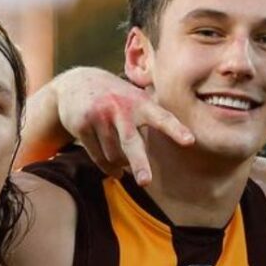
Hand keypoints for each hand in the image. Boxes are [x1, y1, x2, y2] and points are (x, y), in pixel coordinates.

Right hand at [54, 68, 192, 184]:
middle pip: (131, 142)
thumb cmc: (117, 97)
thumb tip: (181, 140)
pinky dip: (108, 167)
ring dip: (122, 164)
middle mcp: (119, 108)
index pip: (162, 118)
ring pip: (114, 156)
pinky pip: (98, 157)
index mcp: (140, 102)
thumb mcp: (135, 97)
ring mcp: (99, 116)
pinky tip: (115, 172)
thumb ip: (152, 114)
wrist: (76, 83)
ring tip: (126, 164)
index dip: (176, 129)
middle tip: (146, 182)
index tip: (190, 141)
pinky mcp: (81, 126)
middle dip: (139, 163)